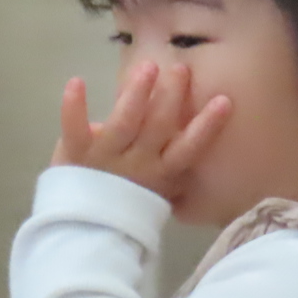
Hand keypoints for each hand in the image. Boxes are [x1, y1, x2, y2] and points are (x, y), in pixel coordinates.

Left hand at [53, 62, 230, 202]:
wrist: (82, 230)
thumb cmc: (124, 203)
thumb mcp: (156, 190)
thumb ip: (171, 168)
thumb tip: (194, 138)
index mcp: (161, 172)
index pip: (189, 149)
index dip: (206, 127)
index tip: (224, 100)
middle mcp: (138, 163)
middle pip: (158, 127)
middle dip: (171, 97)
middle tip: (180, 68)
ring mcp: (106, 158)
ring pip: (125, 123)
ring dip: (137, 94)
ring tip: (147, 67)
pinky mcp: (77, 154)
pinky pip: (75, 129)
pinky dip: (74, 107)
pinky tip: (76, 81)